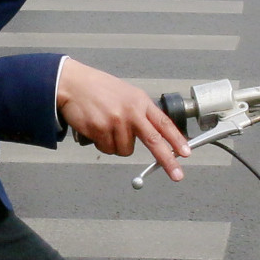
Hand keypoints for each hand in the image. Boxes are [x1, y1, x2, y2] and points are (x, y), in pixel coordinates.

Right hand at [56, 59, 190, 181]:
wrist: (73, 83)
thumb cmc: (99, 89)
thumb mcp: (127, 94)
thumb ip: (141, 113)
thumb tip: (156, 136)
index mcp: (140, 101)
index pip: (164, 123)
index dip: (177, 139)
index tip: (187, 152)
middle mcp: (131, 111)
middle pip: (154, 141)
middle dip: (168, 160)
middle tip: (177, 175)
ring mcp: (116, 121)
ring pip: (124, 150)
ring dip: (116, 145)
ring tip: (107, 127)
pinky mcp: (100, 129)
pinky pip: (107, 148)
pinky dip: (102, 143)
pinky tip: (96, 128)